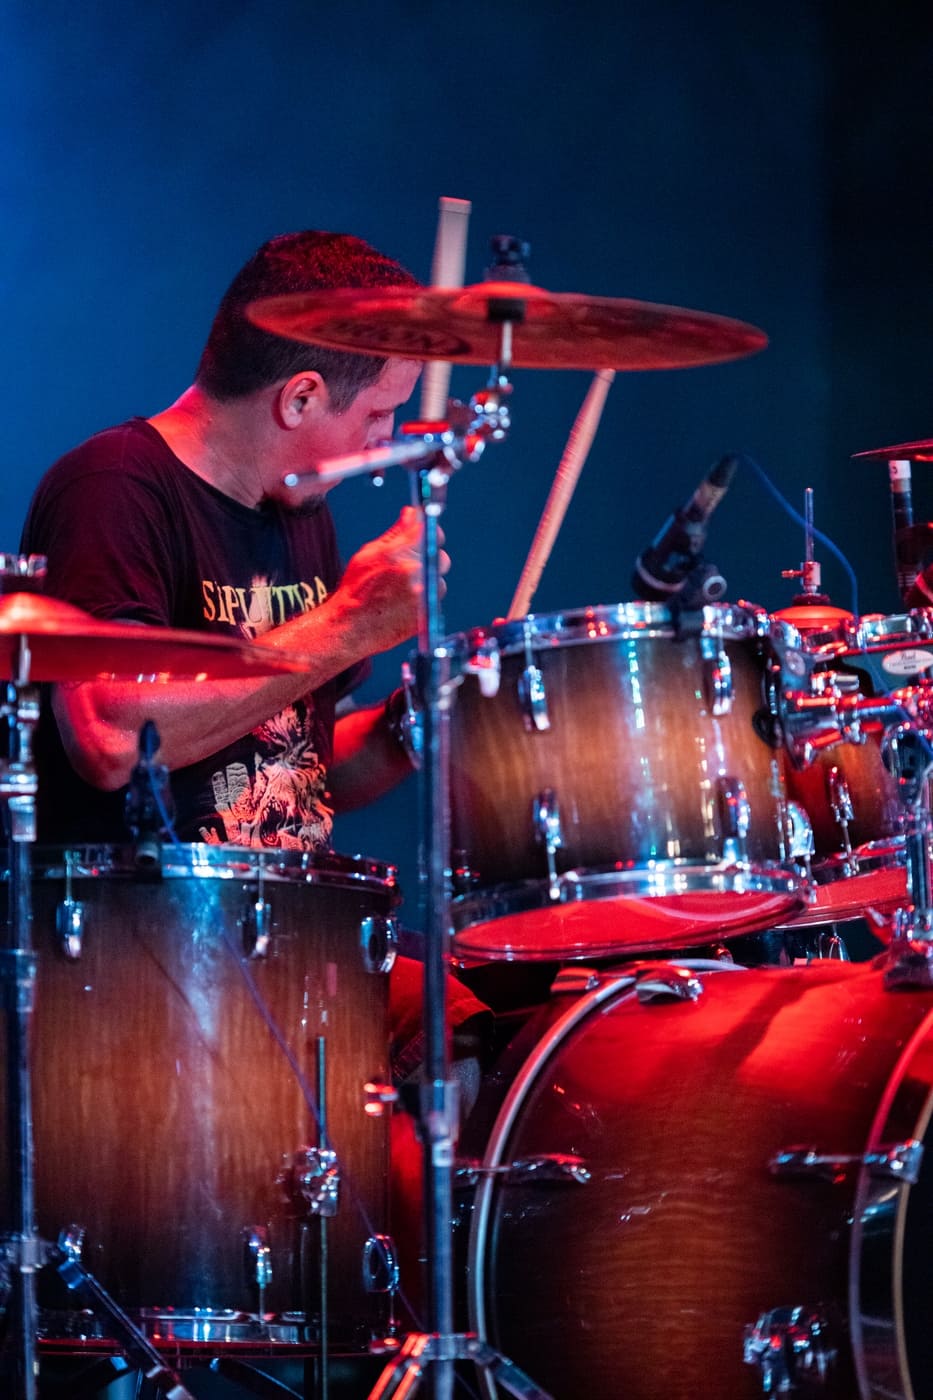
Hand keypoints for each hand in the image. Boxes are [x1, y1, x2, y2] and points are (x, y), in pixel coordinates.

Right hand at [337, 507, 449, 653]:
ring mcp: (423, 595)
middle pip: (440, 555)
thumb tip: (412, 513)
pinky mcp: (428, 613)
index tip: (424, 531)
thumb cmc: (356, 589)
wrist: (351, 628)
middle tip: (410, 565)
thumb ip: (395, 533)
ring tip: (402, 589)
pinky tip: (404, 602)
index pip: (429, 529)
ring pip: (438, 578)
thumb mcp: (369, 554)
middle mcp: (415, 572)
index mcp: (398, 553)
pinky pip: (434, 598)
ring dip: (427, 580)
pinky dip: (425, 598)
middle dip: (428, 557)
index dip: (428, 529)